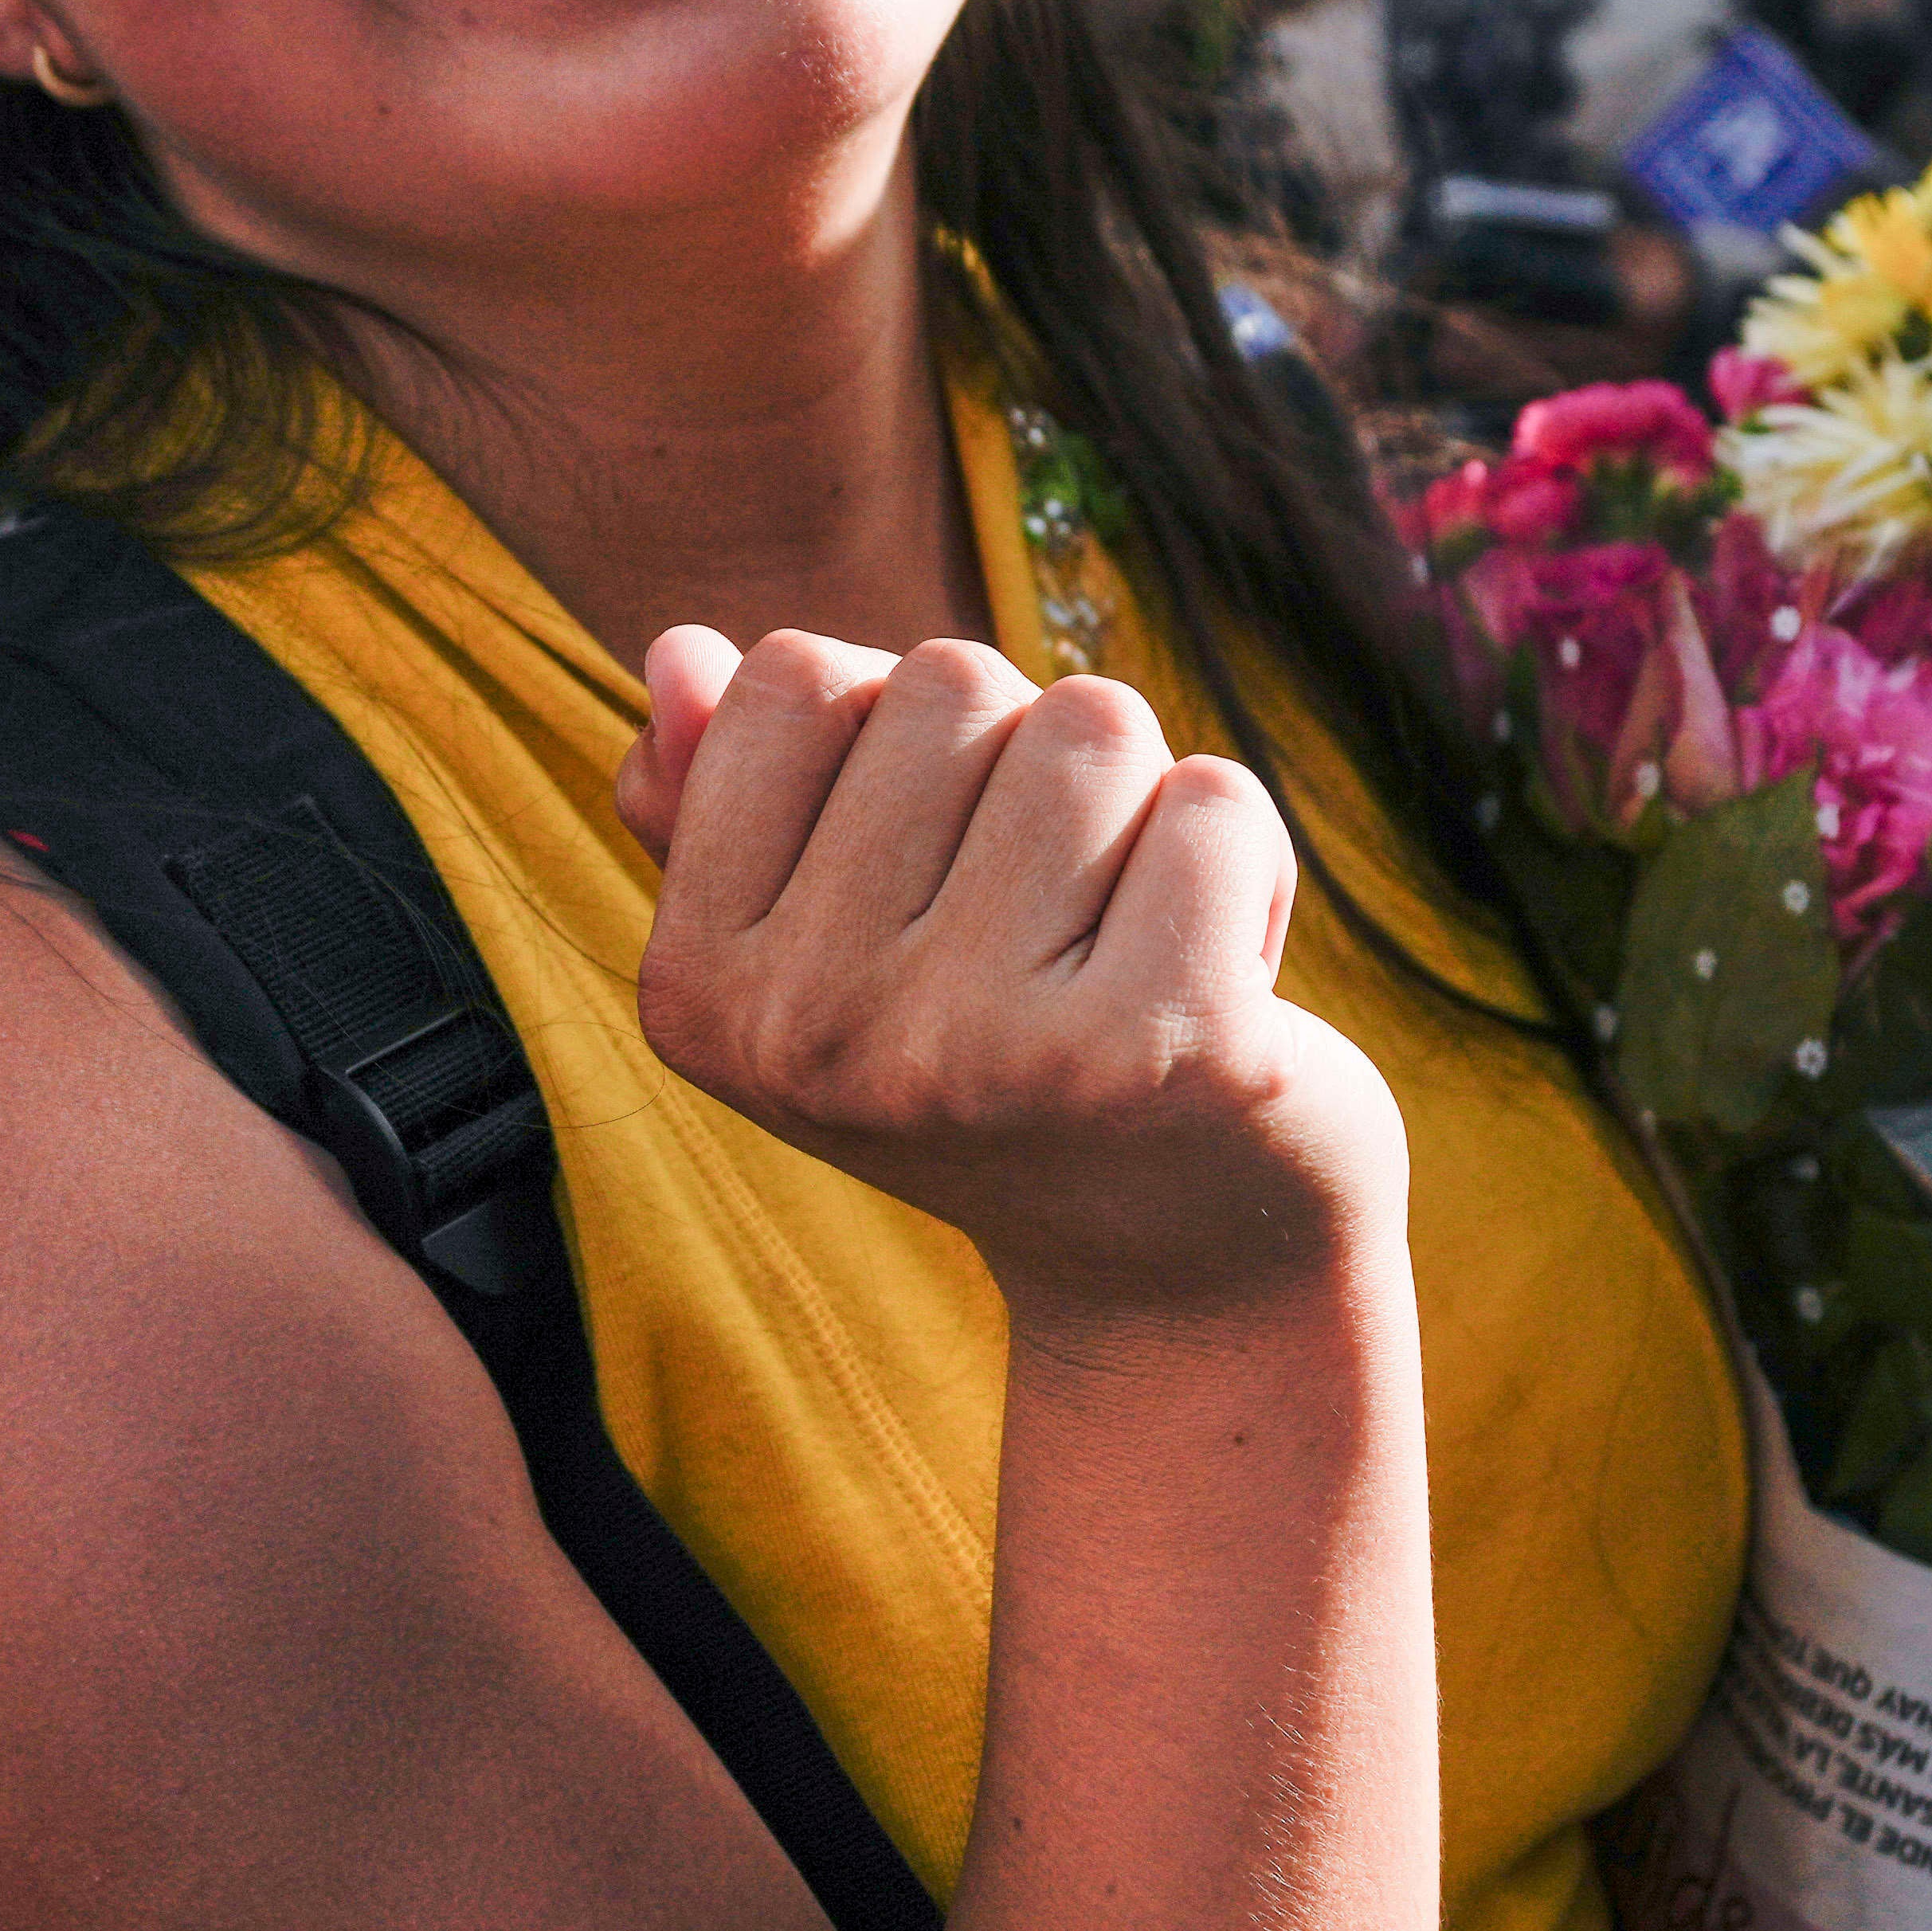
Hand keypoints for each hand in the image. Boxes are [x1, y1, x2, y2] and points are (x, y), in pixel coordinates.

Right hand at [616, 626, 1407, 1332]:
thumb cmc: (995, 1062)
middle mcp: (819, 1036)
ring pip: (1093, 722)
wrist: (1169, 1279)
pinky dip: (1248, 862)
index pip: (793, 677)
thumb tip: (684, 651)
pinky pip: (1219, 801)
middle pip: (951, 682)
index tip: (929, 875)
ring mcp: (986, 1052)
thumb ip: (730, 800)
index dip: (893, 735)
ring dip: (1140, 804)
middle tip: (1047, 929)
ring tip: (1130, 942)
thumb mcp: (830, 946)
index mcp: (703, 993)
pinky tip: (1224, 980)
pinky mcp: (1164, 1054)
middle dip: (1025, 764)